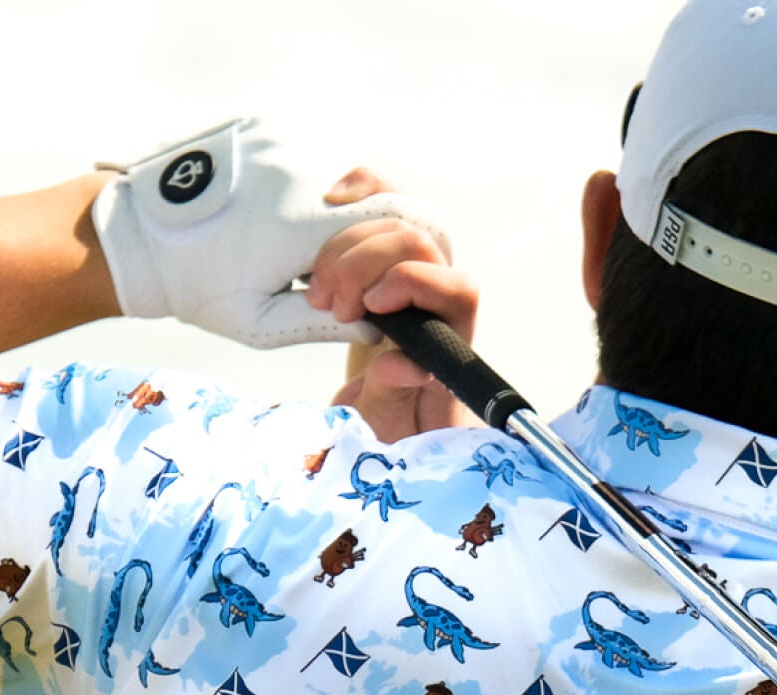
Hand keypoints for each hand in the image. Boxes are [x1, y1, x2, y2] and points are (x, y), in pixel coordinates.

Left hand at [92, 118, 445, 349]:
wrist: (130, 232)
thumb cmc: (193, 286)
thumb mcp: (259, 323)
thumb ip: (326, 325)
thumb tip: (378, 326)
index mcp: (308, 222)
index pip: (406, 225)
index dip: (401, 262)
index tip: (352, 296)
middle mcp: (307, 171)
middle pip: (387, 198)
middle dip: (373, 244)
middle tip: (322, 277)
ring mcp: (287, 142)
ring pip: (354, 178)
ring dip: (342, 216)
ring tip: (290, 248)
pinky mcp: (269, 128)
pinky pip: (315, 158)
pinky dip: (311, 192)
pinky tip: (271, 217)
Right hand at [309, 169, 476, 442]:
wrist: (384, 405)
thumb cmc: (394, 421)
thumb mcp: (390, 423)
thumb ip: (396, 396)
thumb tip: (408, 366)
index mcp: (454, 335)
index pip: (458, 288)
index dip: (413, 283)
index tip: (370, 306)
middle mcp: (439, 291)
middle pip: (418, 241)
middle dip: (363, 264)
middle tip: (330, 304)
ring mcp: (414, 264)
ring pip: (394, 217)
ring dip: (343, 245)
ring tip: (318, 291)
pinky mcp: (386, 249)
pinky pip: (381, 198)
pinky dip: (356, 189)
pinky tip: (330, 203)